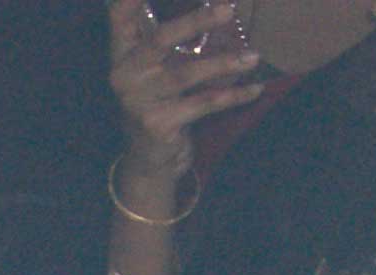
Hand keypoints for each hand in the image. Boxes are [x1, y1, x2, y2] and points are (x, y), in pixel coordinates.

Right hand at [107, 0, 266, 174]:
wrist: (149, 159)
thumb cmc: (159, 100)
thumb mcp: (158, 66)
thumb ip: (170, 35)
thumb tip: (219, 7)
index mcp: (123, 52)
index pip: (120, 14)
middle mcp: (125, 73)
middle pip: (160, 40)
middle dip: (195, 21)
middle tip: (228, 9)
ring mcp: (139, 100)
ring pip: (187, 74)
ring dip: (225, 64)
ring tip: (254, 57)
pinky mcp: (157, 124)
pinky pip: (203, 104)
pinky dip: (232, 96)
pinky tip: (255, 89)